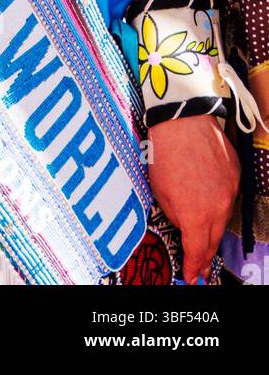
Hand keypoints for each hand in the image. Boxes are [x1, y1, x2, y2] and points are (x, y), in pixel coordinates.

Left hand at [147, 114, 239, 282]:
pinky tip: (210, 209)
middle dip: (204, 256)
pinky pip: (227, 199)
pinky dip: (218, 207)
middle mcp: (218, 207)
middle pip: (213, 240)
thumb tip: (184, 224)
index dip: (193, 266)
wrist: (183, 119)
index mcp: (196, 215)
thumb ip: (175, 215)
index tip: (191, 276)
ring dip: (212, 231)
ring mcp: (230, 191)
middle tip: (199, 268)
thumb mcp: (160, 191)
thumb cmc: (165, 152)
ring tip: (204, 242)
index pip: (197, 250)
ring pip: (222, 220)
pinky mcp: (235, 175)